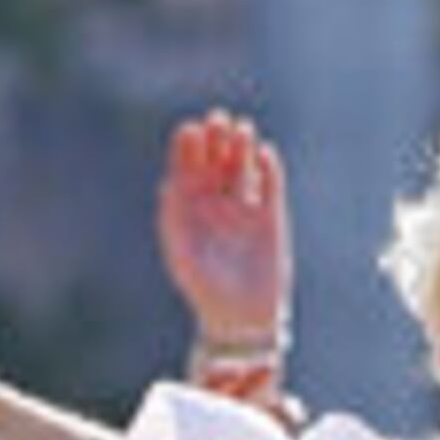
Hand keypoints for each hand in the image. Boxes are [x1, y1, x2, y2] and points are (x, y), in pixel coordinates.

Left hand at [158, 111, 290, 361]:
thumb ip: (173, 222)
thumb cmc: (204, 291)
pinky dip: (269, 168)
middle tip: (218, 120)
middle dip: (216, 138)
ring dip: (242, 146)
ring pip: (243, 166)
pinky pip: (270, 185)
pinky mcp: (271, 216)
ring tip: (242, 130)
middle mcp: (216, 202)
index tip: (191, 131)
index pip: (187, 167)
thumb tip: (168, 185)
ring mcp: (244, 207)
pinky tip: (264, 154)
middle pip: (215, 159)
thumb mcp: (182, 256)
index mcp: (190, 208)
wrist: (241, 319)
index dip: (189, 147)